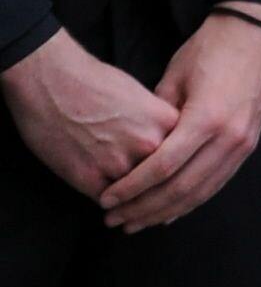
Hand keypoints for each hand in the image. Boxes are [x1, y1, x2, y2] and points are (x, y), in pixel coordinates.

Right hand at [1, 33, 179, 201]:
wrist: (49, 77)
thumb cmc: (92, 81)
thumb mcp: (141, 97)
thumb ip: (159, 126)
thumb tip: (169, 149)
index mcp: (167, 123)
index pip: (185, 160)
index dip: (181, 175)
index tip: (176, 184)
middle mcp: (150, 145)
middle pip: (164, 183)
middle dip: (160, 197)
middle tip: (157, 208)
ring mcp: (120, 163)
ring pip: (137, 198)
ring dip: (133, 204)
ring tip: (129, 209)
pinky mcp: (90, 177)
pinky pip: (108, 202)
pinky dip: (108, 203)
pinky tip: (106, 200)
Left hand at [95, 15, 260, 232]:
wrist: (256, 35)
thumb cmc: (210, 49)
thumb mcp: (174, 76)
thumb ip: (156, 116)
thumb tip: (138, 146)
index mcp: (206, 119)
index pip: (163, 167)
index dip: (132, 188)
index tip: (107, 199)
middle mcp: (228, 139)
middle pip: (181, 188)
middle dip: (145, 208)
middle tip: (117, 220)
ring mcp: (242, 145)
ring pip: (201, 193)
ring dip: (167, 212)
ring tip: (138, 223)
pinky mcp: (248, 147)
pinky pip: (216, 184)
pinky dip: (191, 202)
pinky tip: (170, 213)